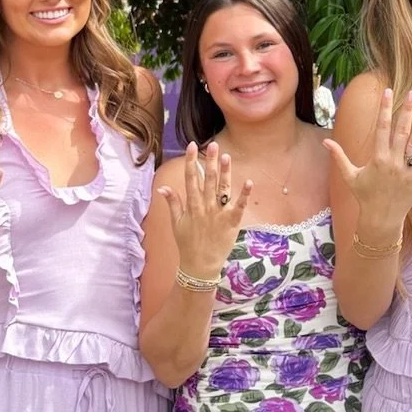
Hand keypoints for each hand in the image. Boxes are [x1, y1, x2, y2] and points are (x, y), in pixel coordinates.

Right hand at [157, 142, 252, 280]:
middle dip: (210, 161)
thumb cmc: (187, 244)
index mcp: (192, 205)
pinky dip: (244, 194)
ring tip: (227, 156)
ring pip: (223, 189)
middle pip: (208, 180)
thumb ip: (172, 203)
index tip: (191, 146)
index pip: (191, 178)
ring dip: (225, 172)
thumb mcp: (176, 223)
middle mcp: (205, 207)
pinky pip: (239, 206)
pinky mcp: (232, 222)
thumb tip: (162, 187)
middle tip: (213, 145)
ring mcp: (219, 214)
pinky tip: (248, 181)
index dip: (191, 161)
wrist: (200, 266)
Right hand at [324, 88, 411, 239]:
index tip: (387, 92)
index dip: (385, 109)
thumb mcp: (350, 176)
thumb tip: (325, 141)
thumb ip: (339, 157)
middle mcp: (392, 163)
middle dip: (406, 111)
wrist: (380, 220)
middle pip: (401, 132)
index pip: (382, 128)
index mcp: (377, 159)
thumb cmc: (364, 196)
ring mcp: (406, 172)